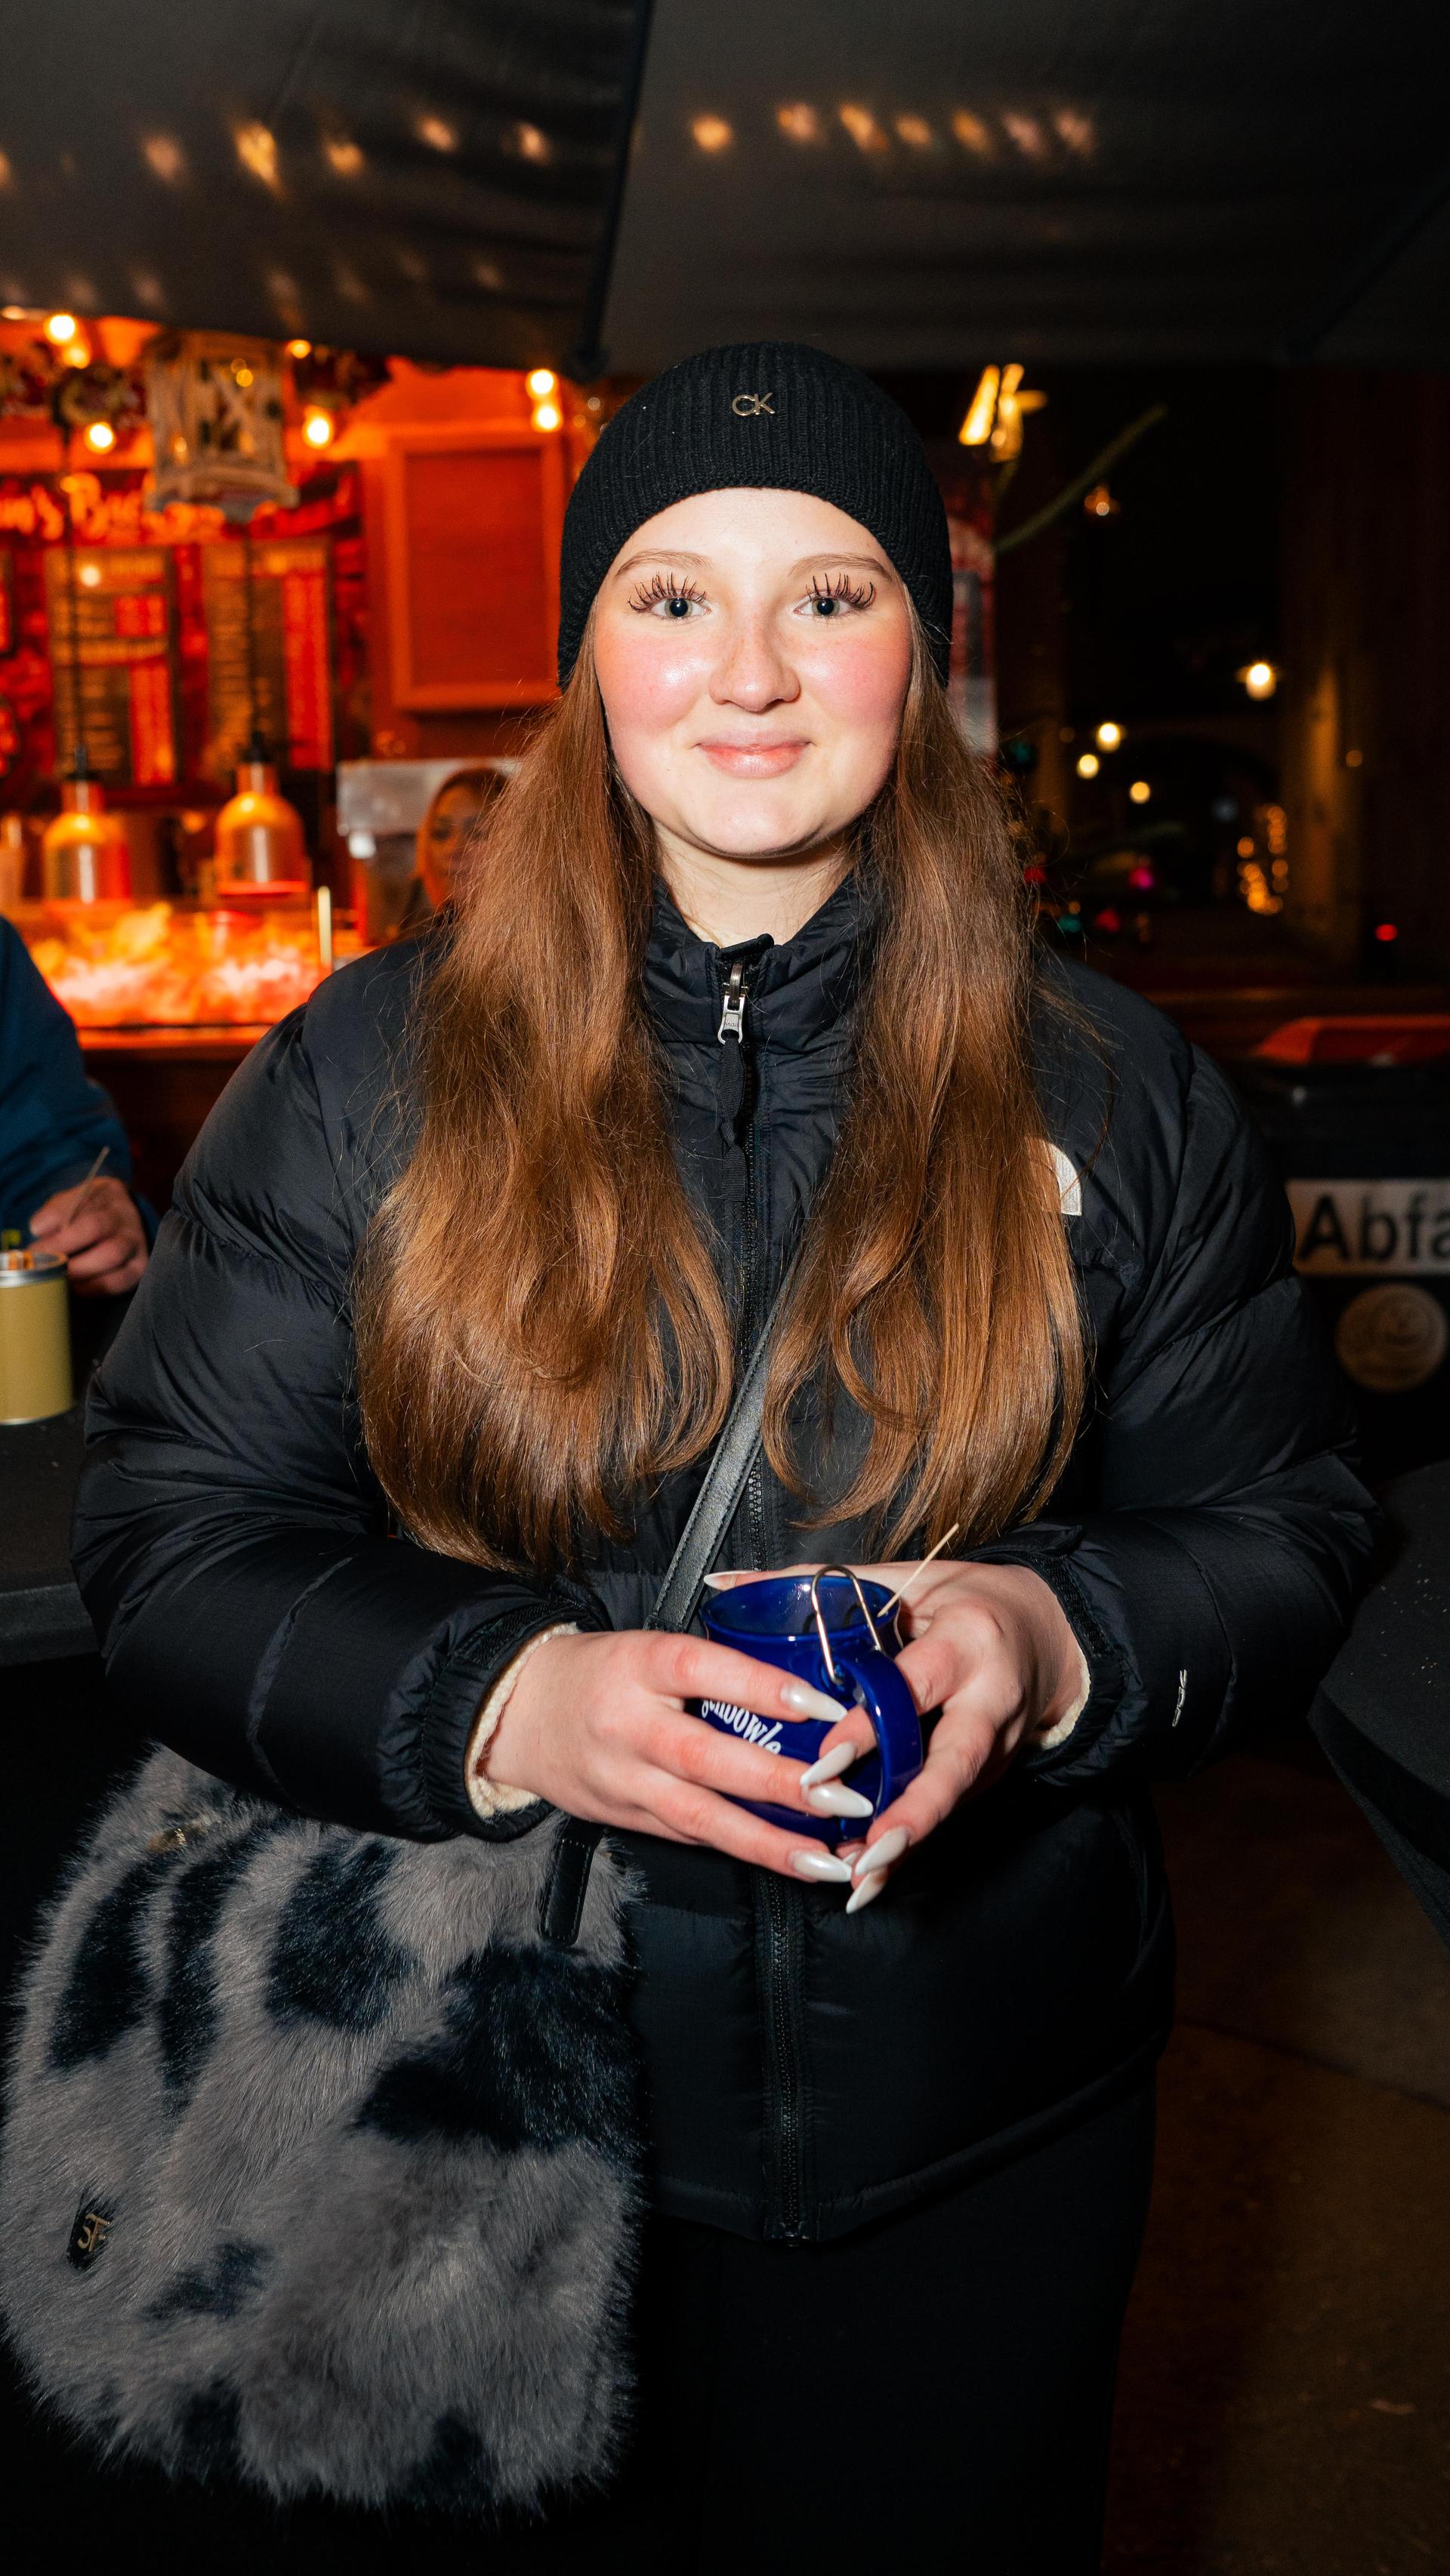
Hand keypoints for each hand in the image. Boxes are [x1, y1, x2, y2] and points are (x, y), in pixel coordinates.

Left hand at [28, 1175, 147, 1294]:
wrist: (116, 1219)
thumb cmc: (87, 1211)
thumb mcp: (69, 1201)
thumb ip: (54, 1212)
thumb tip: (38, 1229)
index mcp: (109, 1193)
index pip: (84, 1213)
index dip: (59, 1235)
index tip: (35, 1249)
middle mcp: (127, 1216)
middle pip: (98, 1234)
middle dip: (66, 1253)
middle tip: (43, 1265)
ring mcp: (137, 1242)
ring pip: (111, 1257)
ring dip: (80, 1271)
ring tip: (58, 1278)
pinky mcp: (140, 1266)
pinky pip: (120, 1280)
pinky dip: (95, 1287)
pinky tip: (76, 1288)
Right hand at [486, 1627, 871, 1882]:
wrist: (519, 1712)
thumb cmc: (602, 1671)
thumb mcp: (648, 1647)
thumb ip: (714, 1666)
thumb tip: (803, 1686)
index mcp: (639, 1665)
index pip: (703, 1668)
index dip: (762, 1686)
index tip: (822, 1705)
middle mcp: (629, 1725)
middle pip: (706, 1757)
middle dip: (780, 1783)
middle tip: (844, 1796)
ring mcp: (625, 1780)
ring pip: (701, 1816)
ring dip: (770, 1842)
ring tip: (829, 1859)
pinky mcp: (627, 1818)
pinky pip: (691, 1836)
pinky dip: (743, 1850)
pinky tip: (792, 1863)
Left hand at [707, 1561, 1085, 1906]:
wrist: (1048, 1632)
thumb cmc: (962, 1602)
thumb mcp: (902, 1581)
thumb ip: (818, 1585)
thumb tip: (729, 1584)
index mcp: (964, 1642)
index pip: (916, 1685)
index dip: (872, 1725)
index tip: (826, 1759)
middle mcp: (990, 1697)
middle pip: (955, 1760)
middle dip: (910, 1807)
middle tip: (862, 1844)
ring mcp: (999, 1743)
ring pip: (954, 1798)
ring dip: (908, 1842)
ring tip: (861, 1878)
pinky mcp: (996, 1773)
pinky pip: (950, 1812)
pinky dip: (912, 1846)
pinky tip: (872, 1878)